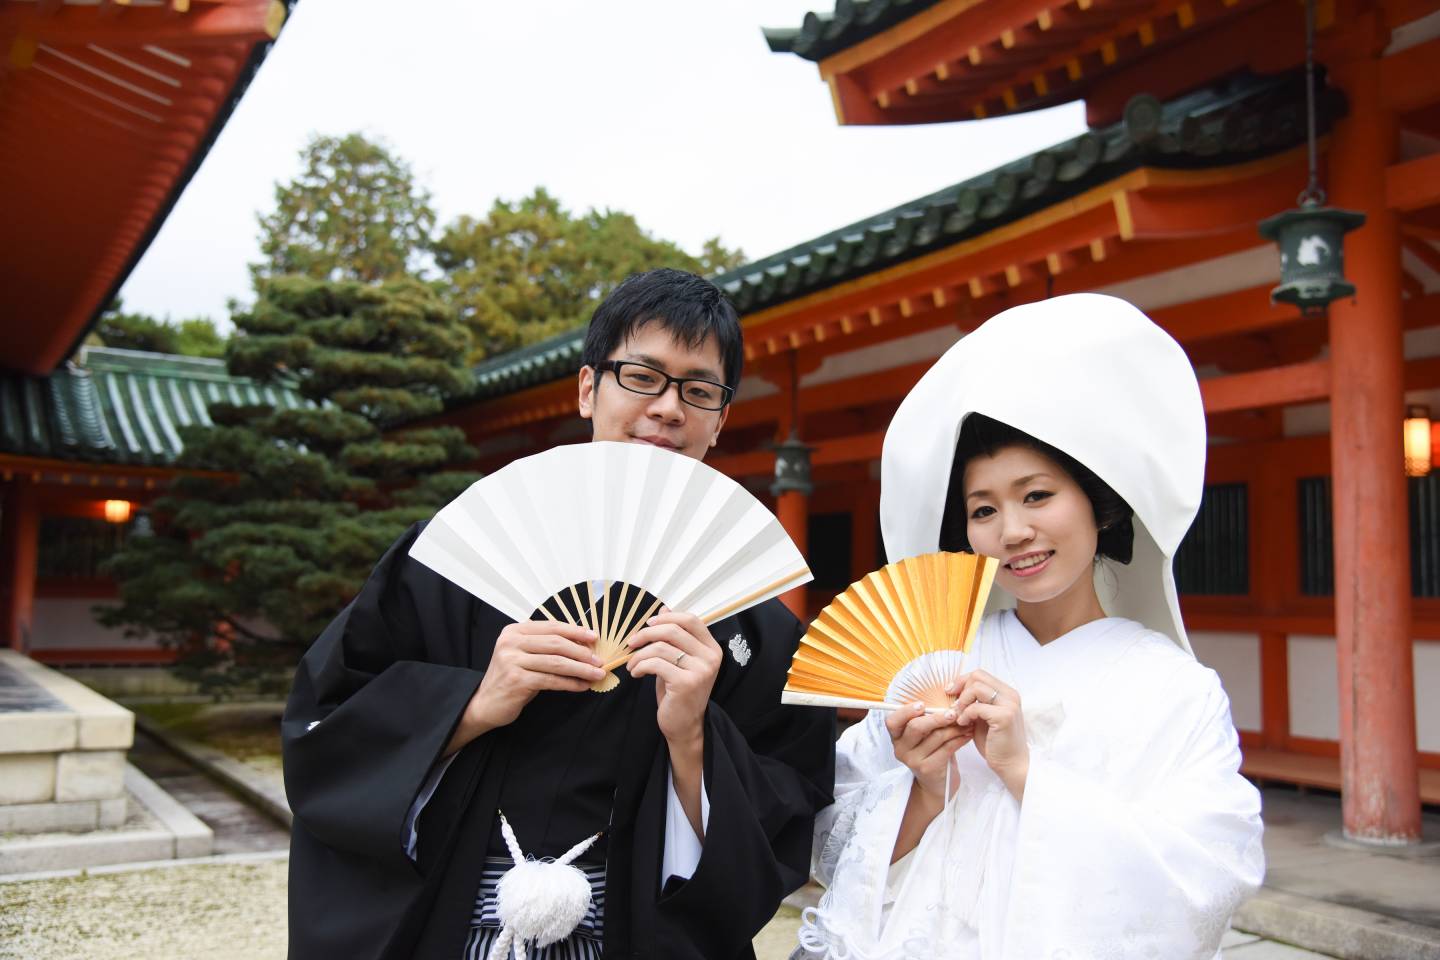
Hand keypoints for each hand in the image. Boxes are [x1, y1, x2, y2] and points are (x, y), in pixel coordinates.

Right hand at [447, 621, 601, 754]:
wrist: (485, 704)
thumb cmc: (510, 678)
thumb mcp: (523, 655)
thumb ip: (544, 646)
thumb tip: (582, 645)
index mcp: (514, 631)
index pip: (551, 626)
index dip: (575, 631)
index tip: (594, 637)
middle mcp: (511, 643)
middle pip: (556, 643)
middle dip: (581, 652)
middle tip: (599, 660)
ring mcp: (512, 661)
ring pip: (557, 662)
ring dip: (581, 669)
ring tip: (597, 674)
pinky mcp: (517, 680)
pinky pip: (552, 680)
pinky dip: (570, 683)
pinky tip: (582, 686)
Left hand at [625, 609, 721, 745]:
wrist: (684, 725)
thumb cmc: (679, 691)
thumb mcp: (678, 660)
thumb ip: (674, 637)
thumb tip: (664, 608)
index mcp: (711, 649)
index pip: (691, 620)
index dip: (668, 617)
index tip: (648, 624)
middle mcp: (710, 658)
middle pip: (674, 630)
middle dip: (646, 633)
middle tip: (631, 642)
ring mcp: (700, 671)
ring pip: (661, 647)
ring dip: (639, 654)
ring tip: (632, 664)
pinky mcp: (686, 684)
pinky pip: (656, 664)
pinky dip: (640, 666)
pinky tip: (636, 673)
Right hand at [884, 702, 971, 802]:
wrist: (936, 783)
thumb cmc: (931, 751)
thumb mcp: (924, 735)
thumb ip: (927, 718)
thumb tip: (947, 695)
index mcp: (896, 736)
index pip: (892, 721)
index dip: (906, 711)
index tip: (922, 704)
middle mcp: (901, 748)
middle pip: (916, 727)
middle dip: (937, 717)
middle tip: (953, 712)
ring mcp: (913, 760)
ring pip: (935, 737)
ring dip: (954, 728)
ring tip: (967, 722)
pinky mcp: (928, 769)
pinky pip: (946, 749)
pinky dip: (959, 739)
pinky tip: (967, 734)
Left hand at [950, 670, 1027, 799]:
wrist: (1011, 765)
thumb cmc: (995, 743)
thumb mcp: (982, 717)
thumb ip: (974, 702)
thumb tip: (952, 691)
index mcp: (1006, 693)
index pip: (980, 674)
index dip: (962, 681)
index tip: (950, 692)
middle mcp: (1010, 695)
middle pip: (977, 676)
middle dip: (960, 689)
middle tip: (953, 705)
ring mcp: (1009, 705)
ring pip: (976, 687)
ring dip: (962, 701)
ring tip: (958, 715)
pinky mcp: (1004, 717)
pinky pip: (976, 706)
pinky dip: (966, 714)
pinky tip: (964, 724)